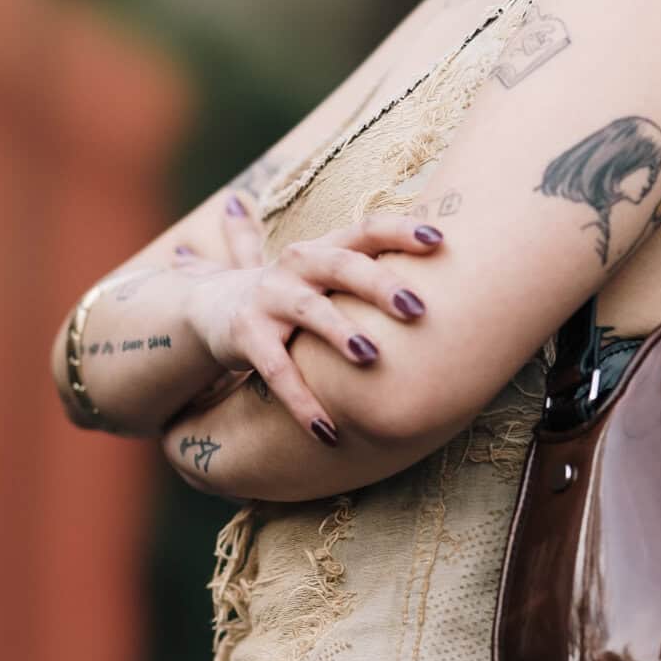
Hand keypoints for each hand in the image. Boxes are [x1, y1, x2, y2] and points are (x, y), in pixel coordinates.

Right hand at [176, 200, 447, 441]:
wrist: (215, 309)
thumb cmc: (296, 294)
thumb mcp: (326, 276)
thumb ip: (371, 268)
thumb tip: (445, 258)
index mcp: (323, 248)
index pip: (365, 229)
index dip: (401, 231)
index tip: (440, 242)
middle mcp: (296, 266)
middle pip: (341, 266)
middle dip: (379, 284)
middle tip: (417, 309)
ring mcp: (269, 298)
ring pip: (309, 311)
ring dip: (339, 332)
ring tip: (370, 356)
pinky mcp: (247, 337)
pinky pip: (277, 371)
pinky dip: (302, 401)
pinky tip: (328, 431)